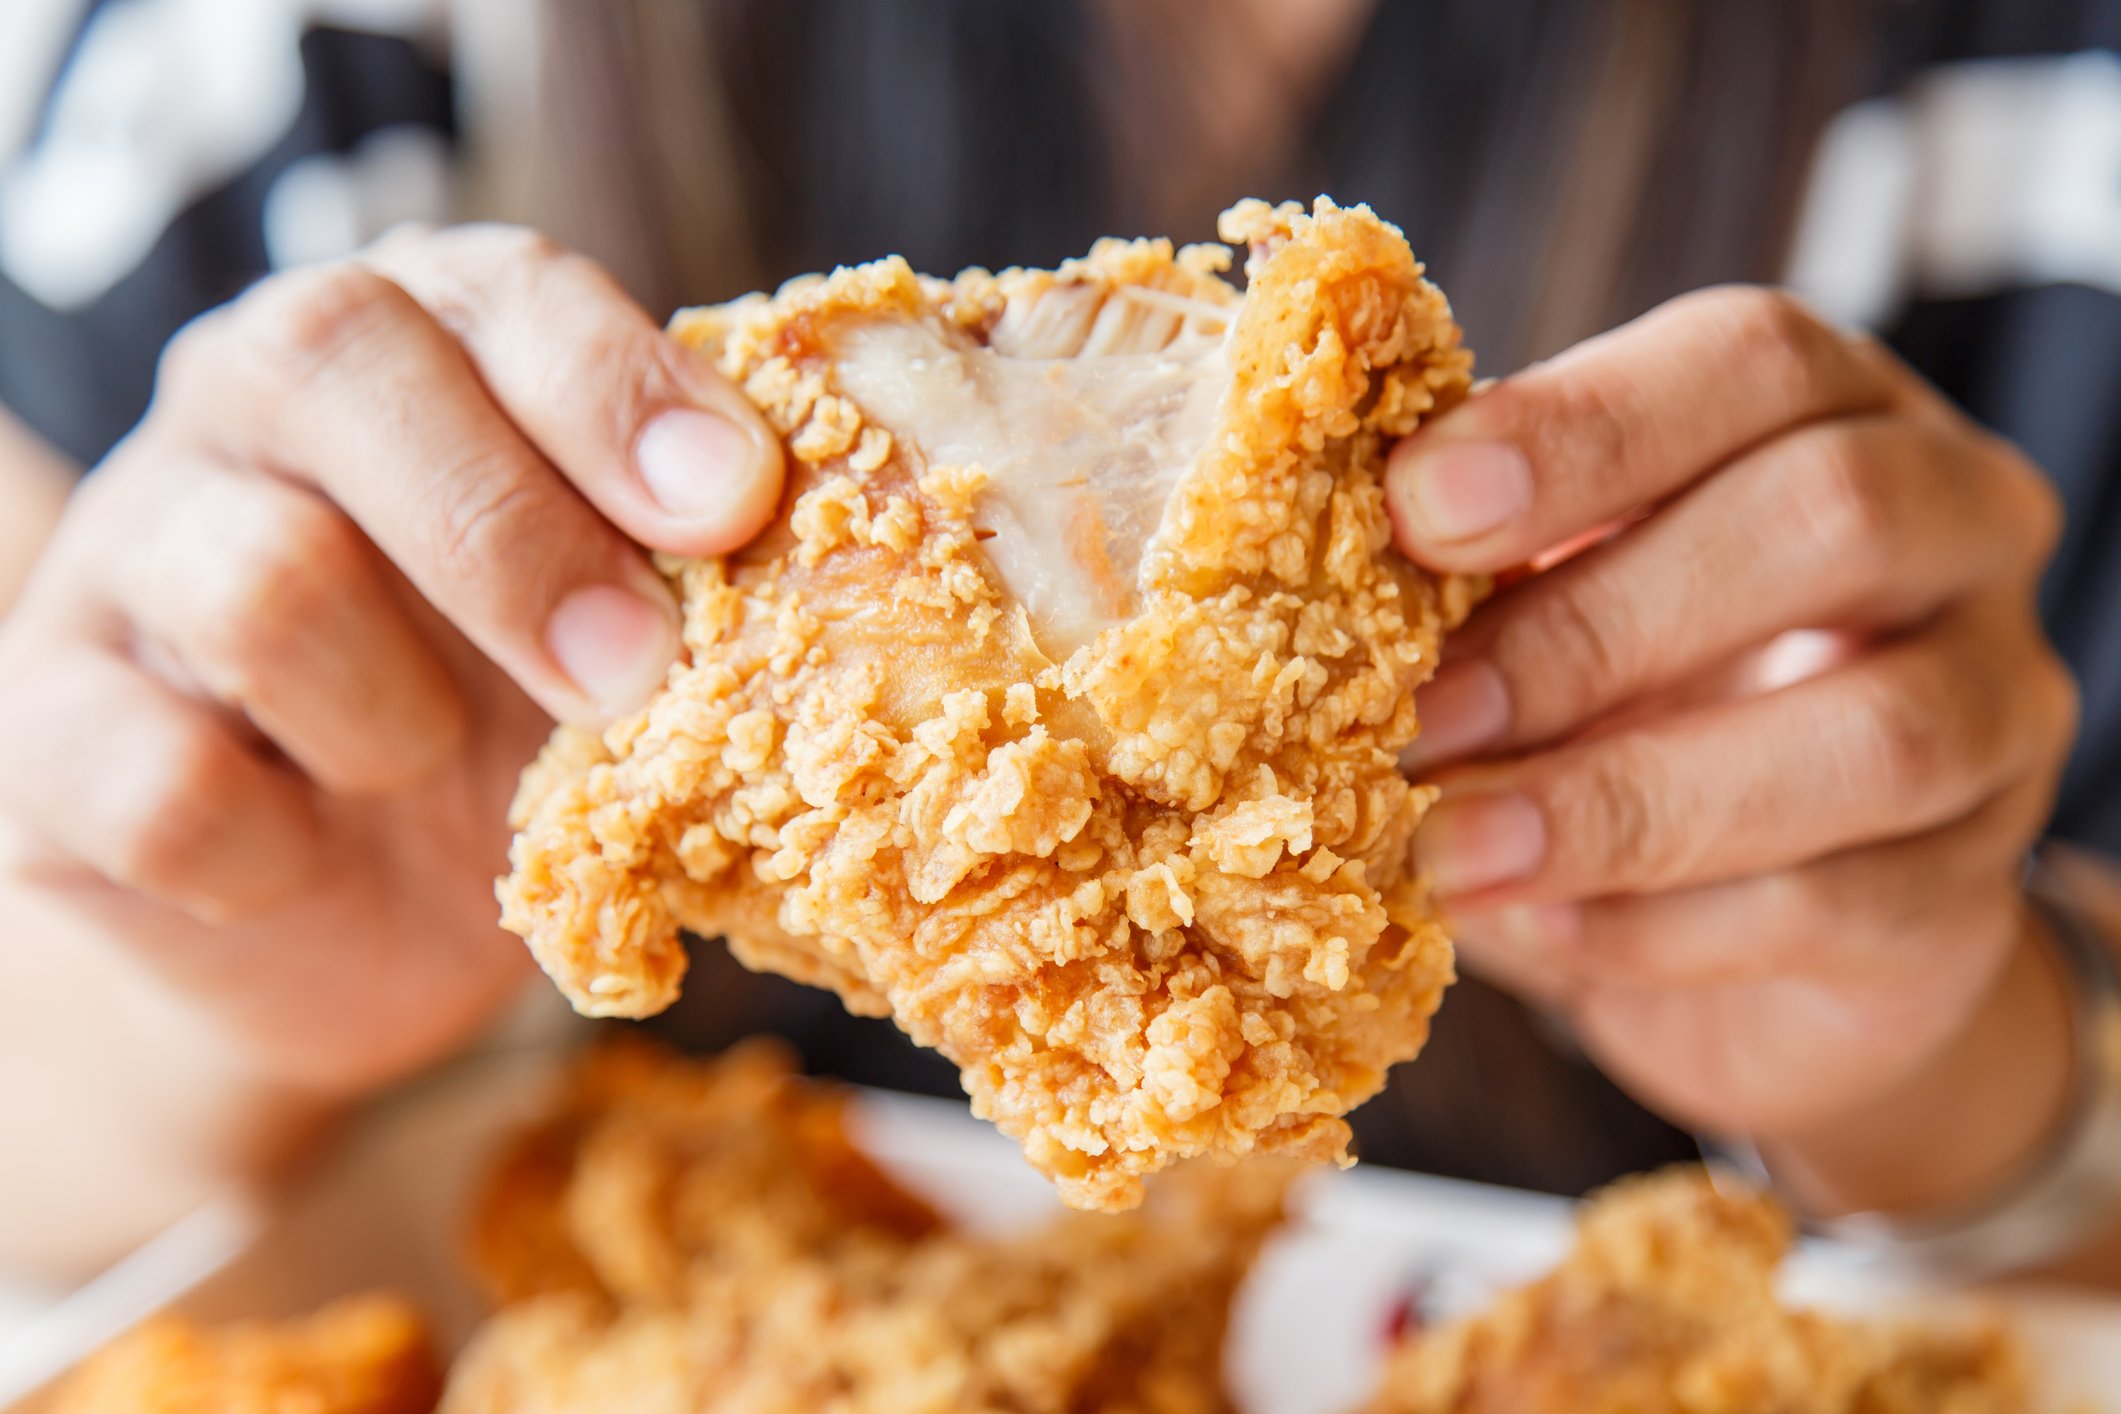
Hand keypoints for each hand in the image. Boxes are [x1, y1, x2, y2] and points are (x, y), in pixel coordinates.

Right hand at [0, 226, 782, 1095]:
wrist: (352, 912)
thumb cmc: (521, 719)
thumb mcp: (622, 616)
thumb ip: (686, 558)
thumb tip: (832, 550)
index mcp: (418, 343)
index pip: (494, 290)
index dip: (615, 387)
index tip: (734, 503)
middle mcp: (249, 408)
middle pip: (332, 362)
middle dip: (513, 533)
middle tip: (634, 672)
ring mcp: (131, 557)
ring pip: (256, 577)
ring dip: (399, 710)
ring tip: (438, 765)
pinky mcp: (48, 731)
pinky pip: (157, 778)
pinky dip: (274, 845)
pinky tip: (316, 852)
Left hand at [1387, 287, 2078, 1179]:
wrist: (1769, 927)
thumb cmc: (1627, 706)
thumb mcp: (1551, 601)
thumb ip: (1477, 564)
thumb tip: (1306, 564)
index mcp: (1833, 411)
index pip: (1749, 360)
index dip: (1581, 425)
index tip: (1415, 509)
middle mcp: (1954, 531)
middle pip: (1833, 517)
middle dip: (1596, 622)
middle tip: (1421, 712)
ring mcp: (1995, 711)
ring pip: (1873, 735)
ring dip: (1624, 799)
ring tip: (1451, 850)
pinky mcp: (1970, 896)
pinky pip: (1840, 906)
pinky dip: (1660, 927)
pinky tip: (1537, 930)